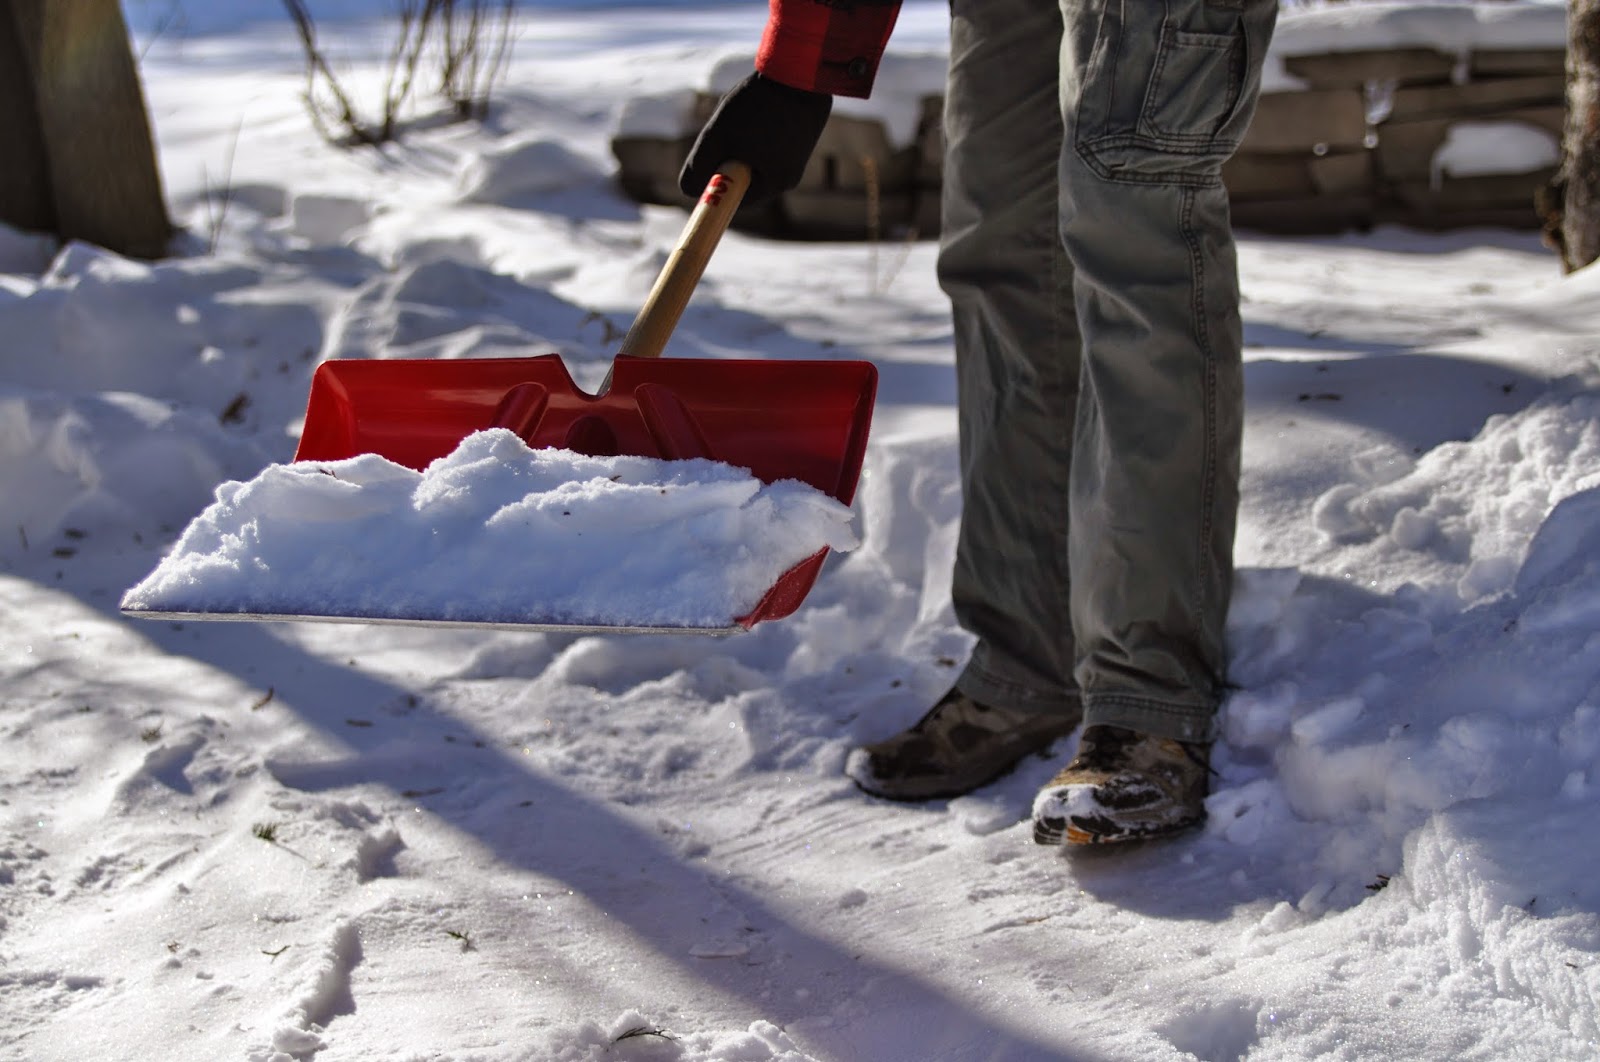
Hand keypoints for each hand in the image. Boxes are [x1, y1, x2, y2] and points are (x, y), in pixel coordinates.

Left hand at [679, 71, 831, 205]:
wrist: (800, 69)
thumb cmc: (758, 104)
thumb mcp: (717, 136)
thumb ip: (698, 167)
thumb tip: (687, 191)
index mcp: (775, 184)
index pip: (736, 199)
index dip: (716, 185)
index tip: (704, 166)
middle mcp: (791, 176)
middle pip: (746, 179)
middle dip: (729, 158)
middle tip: (721, 131)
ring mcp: (798, 157)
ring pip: (756, 160)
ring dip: (742, 142)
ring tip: (745, 113)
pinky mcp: (801, 138)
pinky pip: (771, 145)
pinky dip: (758, 131)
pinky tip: (759, 108)